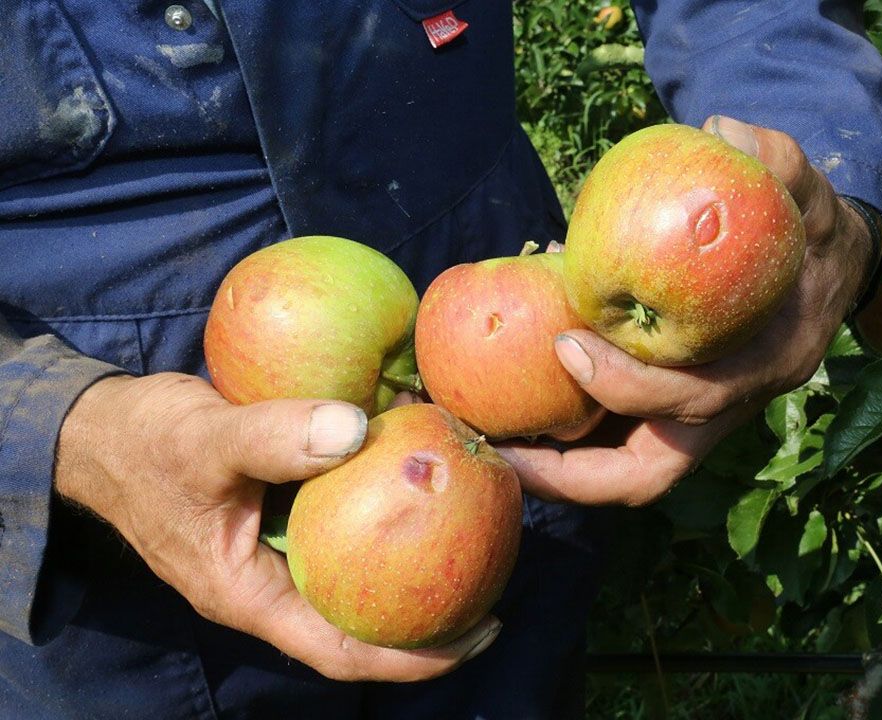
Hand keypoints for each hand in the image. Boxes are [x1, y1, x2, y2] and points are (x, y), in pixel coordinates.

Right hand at [55, 372, 500, 680]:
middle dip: (428, 613)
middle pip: (360, 618)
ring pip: (354, 570)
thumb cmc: (145, 445)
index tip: (481, 634)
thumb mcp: (204, 442)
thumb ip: (272, 437)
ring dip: (409, 558)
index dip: (412, 656)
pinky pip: (342, 523)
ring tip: (475, 536)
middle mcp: (271, 582)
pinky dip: (381, 509)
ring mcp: (277, 550)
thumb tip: (356, 429)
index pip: (341, 649)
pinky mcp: (282, 513)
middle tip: (496, 584)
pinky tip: (420, 477)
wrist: (104, 430)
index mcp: (250, 595)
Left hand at [498, 116, 875, 505]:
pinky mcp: (676, 407)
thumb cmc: (811, 232)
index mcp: (768, 363)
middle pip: (650, 474)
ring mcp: (702, 417)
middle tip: (498, 449)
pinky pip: (619, 441)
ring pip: (629, 472)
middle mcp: (731, 407)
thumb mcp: (808, 191)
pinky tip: (519, 403)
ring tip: (490, 440)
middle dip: (573, 475)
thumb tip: (719, 131)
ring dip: (560, 469)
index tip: (566, 343)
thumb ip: (778, 161)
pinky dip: (570, 434)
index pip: (694, 398)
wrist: (832, 273)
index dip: (626, 382)